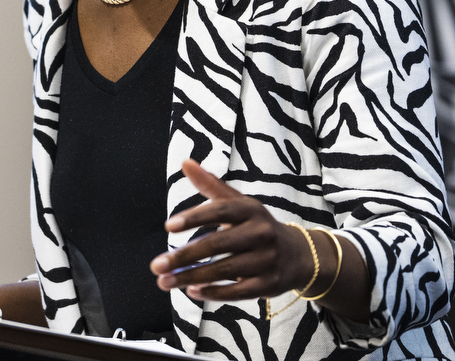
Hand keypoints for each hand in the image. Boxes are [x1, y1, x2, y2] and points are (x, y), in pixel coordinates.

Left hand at [148, 159, 316, 302]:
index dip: (194, 217)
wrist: (298, 255)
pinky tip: (191, 291)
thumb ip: (211, 185)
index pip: (220, 211)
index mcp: (250, 210)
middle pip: (217, 244)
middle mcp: (260, 233)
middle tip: (156, 265)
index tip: (168, 226)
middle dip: (184, 256)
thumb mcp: (239, 203)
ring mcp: (266, 260)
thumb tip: (185, 162)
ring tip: (164, 282)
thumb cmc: (257, 226)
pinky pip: (237, 291)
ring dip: (191, 277)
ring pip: (223, 270)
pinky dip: (213, 293)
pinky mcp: (269, 284)